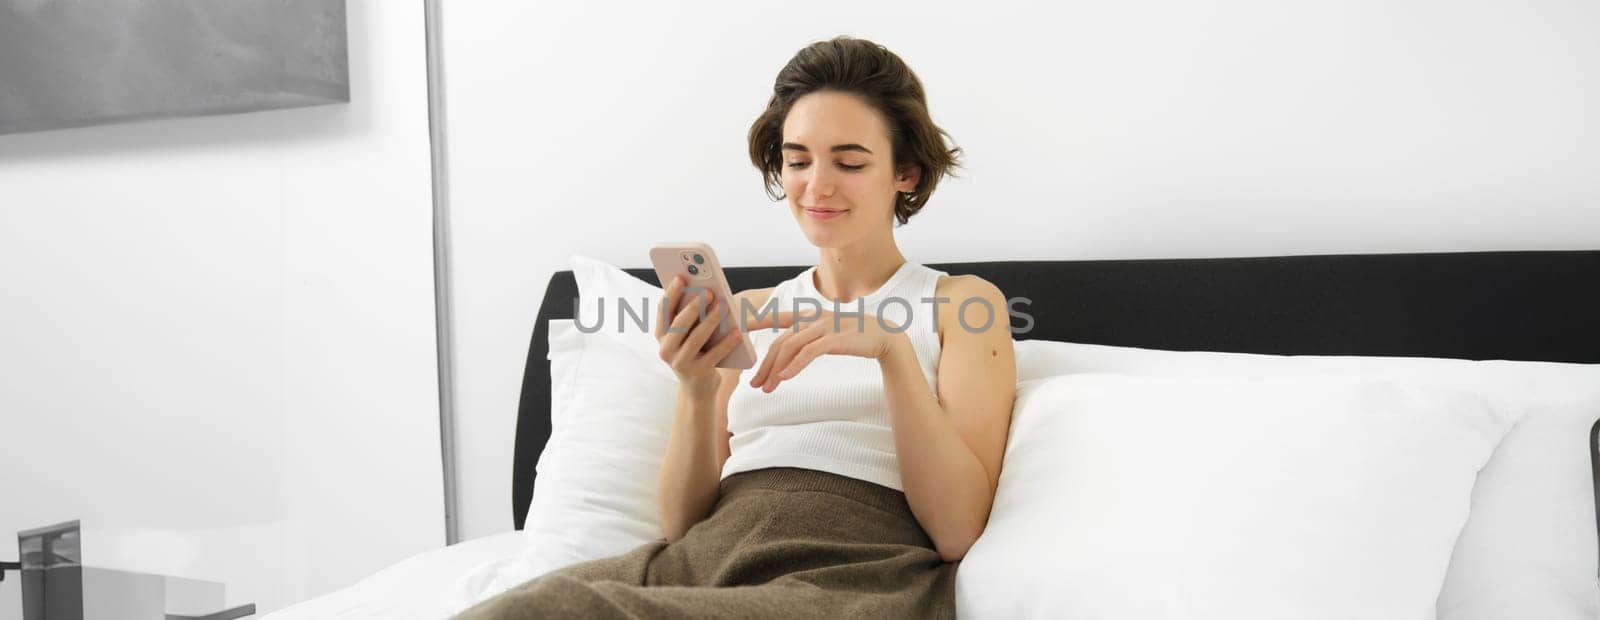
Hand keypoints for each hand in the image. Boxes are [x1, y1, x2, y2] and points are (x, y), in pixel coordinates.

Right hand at [654, 275, 744, 395]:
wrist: (697, 389)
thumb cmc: (695, 353)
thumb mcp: (687, 335)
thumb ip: (691, 316)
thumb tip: (706, 292)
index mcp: (661, 334)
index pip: (663, 310)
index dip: (671, 293)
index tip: (681, 276)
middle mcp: (666, 349)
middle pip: (679, 323)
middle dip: (694, 306)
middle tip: (709, 291)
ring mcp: (680, 363)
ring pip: (696, 338)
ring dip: (710, 321)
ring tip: (724, 307)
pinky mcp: (698, 373)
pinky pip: (714, 355)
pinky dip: (727, 343)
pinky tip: (738, 332)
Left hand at [744, 307, 908, 392]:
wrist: (885, 336)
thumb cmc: (854, 337)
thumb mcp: (826, 335)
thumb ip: (807, 340)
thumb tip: (785, 356)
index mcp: (810, 316)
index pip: (777, 317)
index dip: (756, 320)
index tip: (736, 327)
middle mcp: (813, 318)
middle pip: (780, 342)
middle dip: (764, 364)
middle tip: (754, 384)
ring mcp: (824, 327)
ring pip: (790, 347)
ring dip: (775, 370)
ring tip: (766, 388)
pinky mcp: (835, 338)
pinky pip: (809, 352)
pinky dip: (794, 365)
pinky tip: (784, 378)